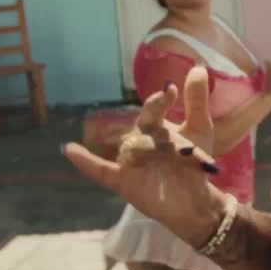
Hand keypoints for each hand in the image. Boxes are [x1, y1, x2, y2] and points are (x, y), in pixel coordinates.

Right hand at [63, 67, 227, 245]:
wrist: (196, 201)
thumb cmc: (195, 164)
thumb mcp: (200, 130)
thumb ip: (197, 101)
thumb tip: (198, 68)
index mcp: (155, 127)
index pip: (154, 108)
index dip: (161, 99)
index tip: (172, 91)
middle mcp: (139, 140)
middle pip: (142, 125)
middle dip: (156, 120)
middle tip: (168, 113)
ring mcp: (129, 160)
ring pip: (133, 146)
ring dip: (152, 150)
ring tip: (177, 157)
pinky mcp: (123, 181)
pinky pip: (100, 170)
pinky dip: (85, 161)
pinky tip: (70, 150)